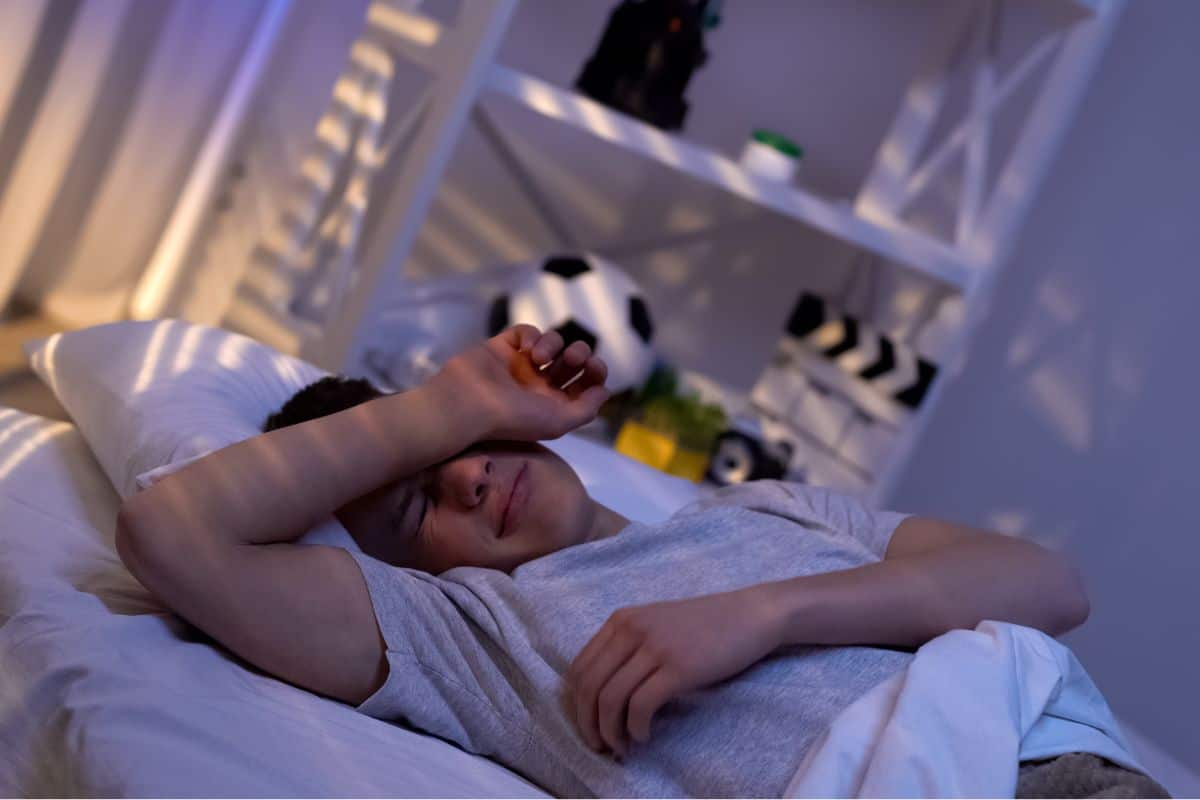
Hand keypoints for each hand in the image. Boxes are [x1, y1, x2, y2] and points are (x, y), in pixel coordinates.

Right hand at [432, 325, 608, 441]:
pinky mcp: (502, 347)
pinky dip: (531, 335)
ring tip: (539, 357)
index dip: (595, 371)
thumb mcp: (559, 422)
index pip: (585, 383)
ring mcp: (520, 365)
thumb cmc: (513, 418)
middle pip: (572, 360)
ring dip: (553, 344)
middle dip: (579, 353)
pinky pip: (525, 332)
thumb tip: (604, 391)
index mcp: (553, 405)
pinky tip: (526, 348)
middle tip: (572, 357)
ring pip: (552, 342)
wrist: (468, 405)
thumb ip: (586, 409)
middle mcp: (539, 385)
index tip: (593, 366)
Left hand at [566, 586, 781, 756]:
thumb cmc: (705, 626)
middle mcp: (631, 629)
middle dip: (588, 724)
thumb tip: (602, 696)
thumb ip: (627, 648)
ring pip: (609, 699)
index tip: (590, 726)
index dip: (577, 706)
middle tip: (600, 747)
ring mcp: (654, 647)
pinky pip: (640, 706)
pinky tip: (644, 736)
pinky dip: (635, 729)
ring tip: (622, 748)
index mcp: (621, 620)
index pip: (579, 669)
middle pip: (588, 687)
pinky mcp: (678, 668)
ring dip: (610, 732)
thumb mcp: (656, 625)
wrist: (749, 615)